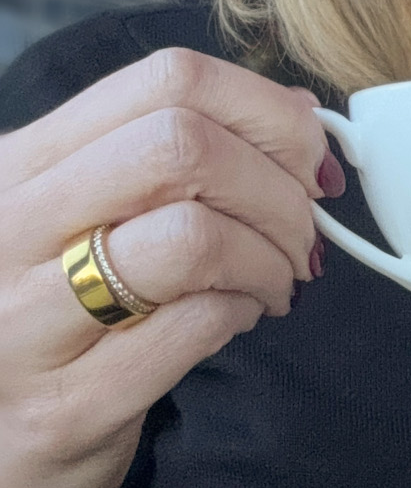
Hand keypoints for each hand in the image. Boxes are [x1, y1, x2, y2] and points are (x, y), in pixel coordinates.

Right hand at [0, 48, 336, 487]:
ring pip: (194, 236)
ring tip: (274, 285)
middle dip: (278, 188)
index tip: (304, 159)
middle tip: (300, 234)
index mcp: (18, 166)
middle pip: (185, 146)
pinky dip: (242, 314)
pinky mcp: (66, 406)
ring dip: (269, 258)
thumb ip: (161, 160)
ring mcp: (26, 321)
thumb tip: (298, 115)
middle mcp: (8, 228)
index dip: (266, 112)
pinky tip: (237, 320)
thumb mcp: (68, 219)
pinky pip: (195, 327)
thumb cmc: (39, 323)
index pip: (166, 81)